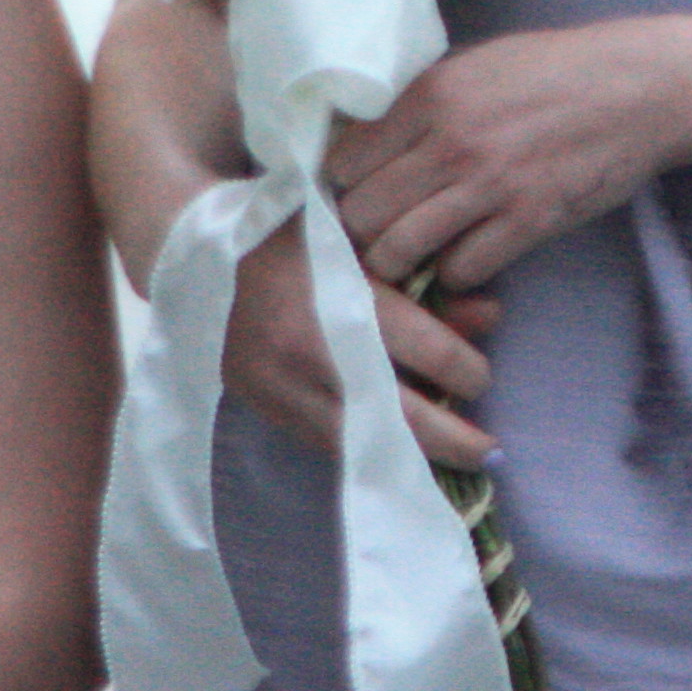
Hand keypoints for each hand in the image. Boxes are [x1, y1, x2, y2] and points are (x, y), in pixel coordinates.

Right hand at [220, 213, 501, 473]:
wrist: (201, 250)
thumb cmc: (292, 229)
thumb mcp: (363, 237)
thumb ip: (426, 278)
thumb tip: (490, 316)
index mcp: (346, 299)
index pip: (432, 355)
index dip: (469, 372)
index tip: (481, 377)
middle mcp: (318, 354)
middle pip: (405, 417)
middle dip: (455, 440)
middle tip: (491, 453)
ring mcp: (286, 391)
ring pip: (364, 444)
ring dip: (411, 457)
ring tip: (453, 461)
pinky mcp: (266, 408)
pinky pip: (327, 444)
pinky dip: (364, 452)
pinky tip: (392, 453)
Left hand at [327, 20, 691, 294]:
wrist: (638, 88)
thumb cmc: (554, 71)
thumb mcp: (476, 65)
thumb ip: (421, 101)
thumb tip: (365, 138)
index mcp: (430, 95)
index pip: (344, 162)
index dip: (340, 189)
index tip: (350, 201)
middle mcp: (449, 141)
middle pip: (361, 213)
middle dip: (359, 235)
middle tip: (372, 241)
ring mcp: (489, 184)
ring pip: (400, 249)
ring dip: (399, 263)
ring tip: (410, 261)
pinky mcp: (528, 220)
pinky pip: (461, 269)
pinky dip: (455, 273)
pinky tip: (465, 257)